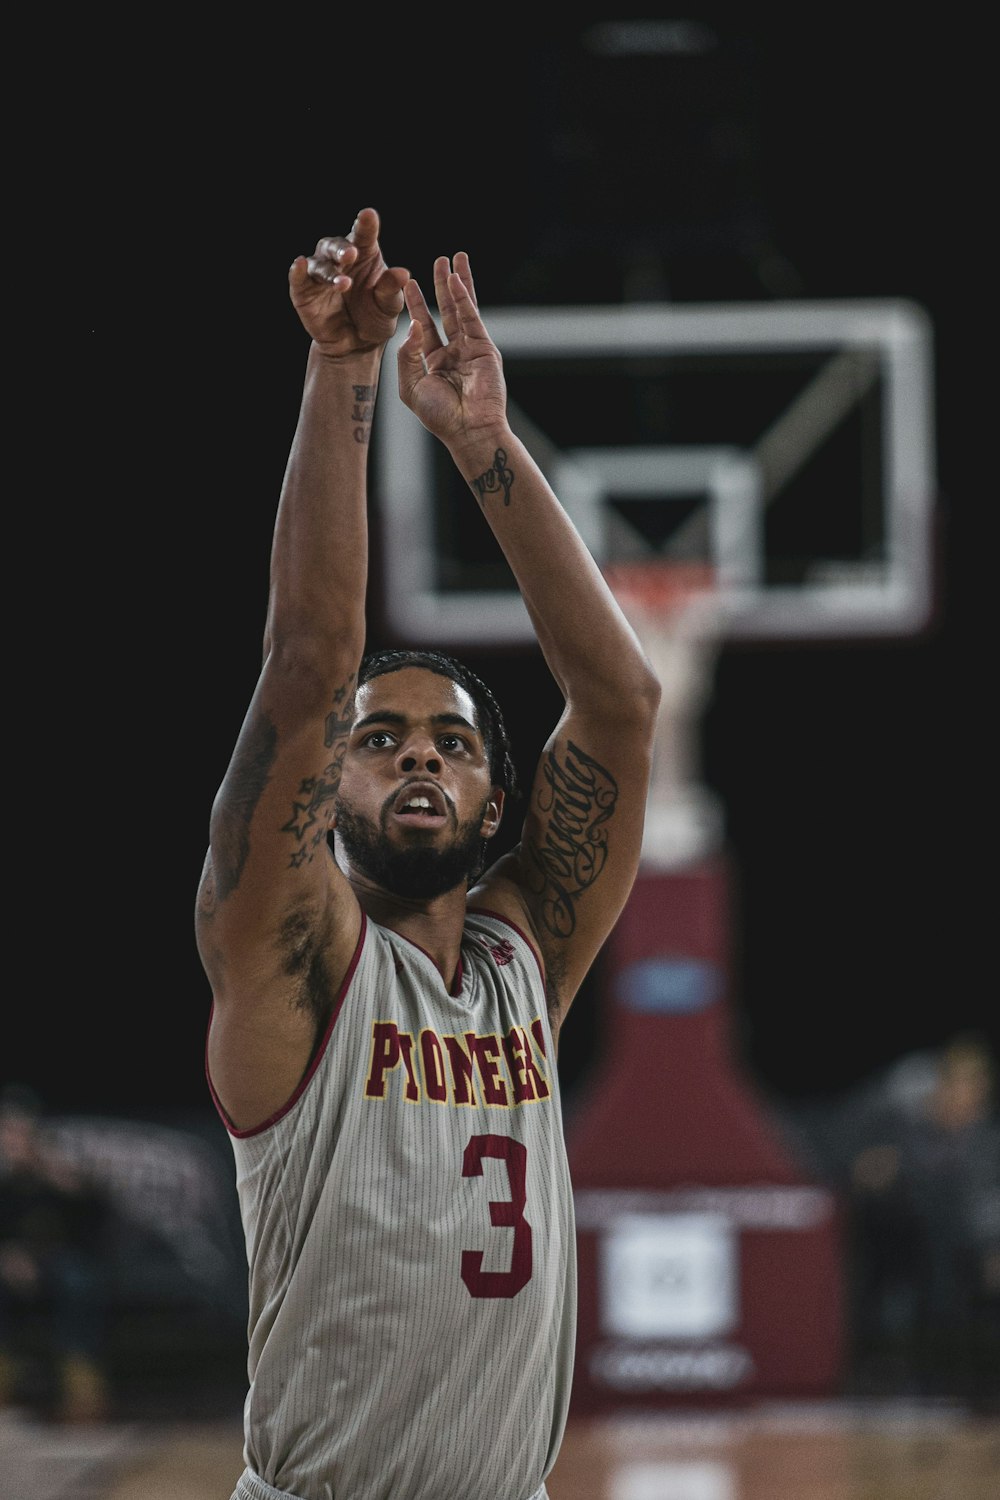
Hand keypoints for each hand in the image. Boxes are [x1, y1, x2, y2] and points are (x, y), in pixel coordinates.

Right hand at [288, 207, 408, 356]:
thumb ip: (392, 289)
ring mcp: (319, 275)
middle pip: (336, 246)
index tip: (368, 215)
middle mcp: (339, 260)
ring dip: (329, 271)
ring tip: (343, 284)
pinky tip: (300, 265)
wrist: (357, 346)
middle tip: (352, 255)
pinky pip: (298, 279)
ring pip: (319, 264)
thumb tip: (403, 273)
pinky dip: (297, 271)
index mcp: (364, 253)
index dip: (365, 224)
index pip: (363, 234)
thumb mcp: (389, 306)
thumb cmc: (375, 318)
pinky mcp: (304, 292)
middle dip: (342, 249)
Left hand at [396, 254, 507, 445]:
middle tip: (438, 261)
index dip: (418, 304)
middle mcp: (454, 353)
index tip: (410, 283)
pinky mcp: (485, 349)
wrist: (469, 431)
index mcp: (435, 362)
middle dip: (441, 286)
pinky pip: (473, 318)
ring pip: (462, 309)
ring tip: (453, 259)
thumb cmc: (440, 416)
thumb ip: (407, 356)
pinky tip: (456, 280)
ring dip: (457, 284)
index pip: (425, 326)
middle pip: (446, 311)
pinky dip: (464, 298)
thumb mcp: (411, 386)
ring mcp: (471, 349)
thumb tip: (414, 325)